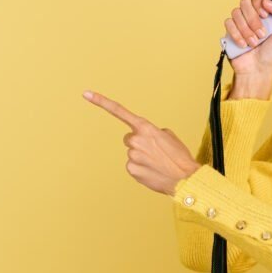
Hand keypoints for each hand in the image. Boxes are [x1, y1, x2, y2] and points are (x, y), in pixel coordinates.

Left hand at [82, 90, 200, 195]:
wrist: (185, 178)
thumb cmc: (179, 157)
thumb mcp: (169, 136)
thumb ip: (153, 132)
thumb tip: (146, 137)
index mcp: (146, 128)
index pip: (120, 111)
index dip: (101, 102)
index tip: (86, 94)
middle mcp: (135, 139)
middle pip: (129, 138)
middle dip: (139, 143)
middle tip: (155, 152)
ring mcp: (131, 155)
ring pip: (132, 154)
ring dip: (142, 157)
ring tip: (157, 163)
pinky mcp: (131, 169)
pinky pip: (133, 166)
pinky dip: (141, 169)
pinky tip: (152, 171)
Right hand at [225, 0, 271, 76]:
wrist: (258, 70)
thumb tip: (268, 1)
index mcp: (268, 10)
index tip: (265, 14)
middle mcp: (254, 13)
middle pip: (246, 0)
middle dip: (253, 19)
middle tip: (262, 34)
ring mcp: (241, 20)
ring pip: (236, 11)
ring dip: (246, 30)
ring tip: (254, 43)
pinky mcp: (231, 29)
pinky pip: (229, 22)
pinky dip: (237, 35)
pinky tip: (244, 45)